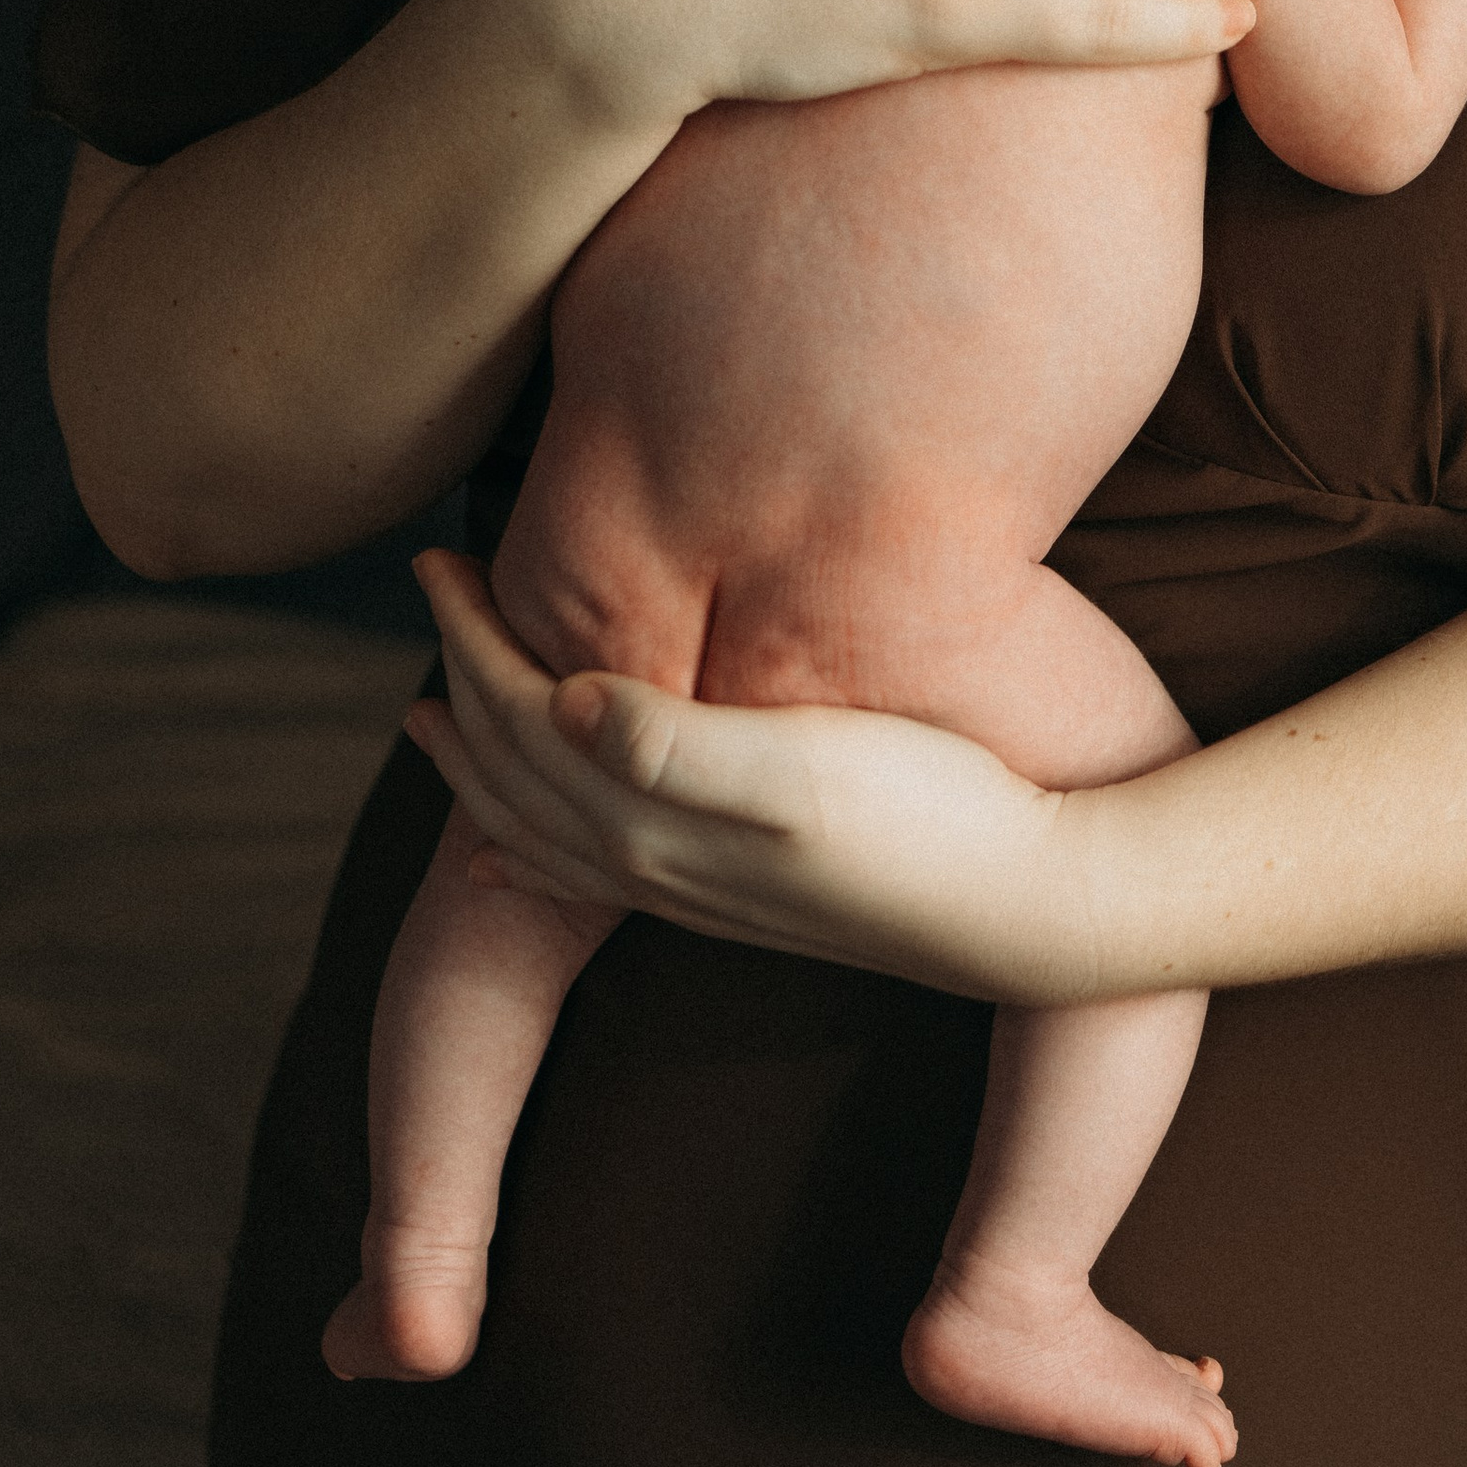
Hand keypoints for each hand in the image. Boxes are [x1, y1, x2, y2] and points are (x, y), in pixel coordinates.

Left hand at [401, 553, 1099, 1006]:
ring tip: (435, 710)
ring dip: (480, 762)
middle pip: (513, 770)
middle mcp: (658, 865)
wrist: (1035, 907)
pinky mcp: (738, 893)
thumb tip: (565, 697)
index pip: (521, 719)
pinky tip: (524, 839)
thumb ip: (679, 743)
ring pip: (541, 825)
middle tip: (431, 584)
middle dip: (459, 678)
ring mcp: (695, 888)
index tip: (436, 559)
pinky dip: (532, 843)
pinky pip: (589, 867)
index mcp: (659, 822)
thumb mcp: (808, 768)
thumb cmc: (937, 813)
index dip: (468, 636)